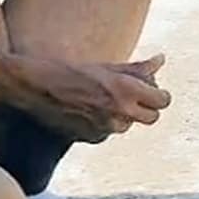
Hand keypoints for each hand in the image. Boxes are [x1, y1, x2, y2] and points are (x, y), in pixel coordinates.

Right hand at [17, 54, 171, 142]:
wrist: (35, 87)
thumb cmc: (69, 71)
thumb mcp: (107, 66)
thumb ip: (137, 68)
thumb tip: (160, 59)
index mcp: (125, 91)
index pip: (162, 101)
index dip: (159, 95)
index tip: (152, 90)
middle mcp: (119, 113)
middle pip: (151, 117)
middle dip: (146, 107)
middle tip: (133, 95)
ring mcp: (105, 129)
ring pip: (127, 125)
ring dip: (123, 115)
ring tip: (103, 98)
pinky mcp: (91, 138)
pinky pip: (108, 132)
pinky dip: (104, 123)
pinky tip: (88, 109)